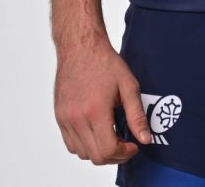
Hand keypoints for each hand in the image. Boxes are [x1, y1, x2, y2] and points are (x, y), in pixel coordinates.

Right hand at [54, 39, 151, 164]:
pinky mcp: (59, 116)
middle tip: (125, 143)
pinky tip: (97, 131)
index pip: (108, 150)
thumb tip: (145, 139)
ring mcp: (65, 118)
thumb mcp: (128, 85)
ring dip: (99, 151)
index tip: (132, 146)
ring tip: (111, 135)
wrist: (81, 47)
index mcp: (95, 110)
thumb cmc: (104, 62)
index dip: (124, 153)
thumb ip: (136, 115)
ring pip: (82, 153)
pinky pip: (71, 144)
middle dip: (114, 155)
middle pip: (96, 156)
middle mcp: (77, 118)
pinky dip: (85, 145)